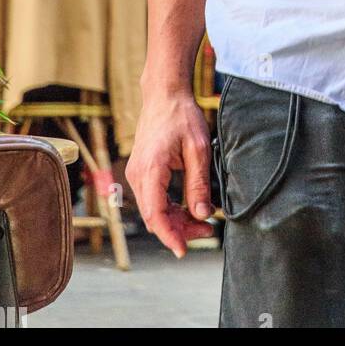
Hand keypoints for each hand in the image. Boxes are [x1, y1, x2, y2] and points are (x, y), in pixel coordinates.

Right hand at [126, 91, 214, 258]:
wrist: (164, 94)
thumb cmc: (182, 116)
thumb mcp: (198, 150)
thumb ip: (199, 184)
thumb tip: (202, 215)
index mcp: (150, 169)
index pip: (155, 214)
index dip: (170, 236)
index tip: (183, 250)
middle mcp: (137, 174)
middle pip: (154, 216)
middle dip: (179, 229)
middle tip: (208, 230)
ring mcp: (136, 173)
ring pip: (153, 210)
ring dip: (174, 220)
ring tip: (202, 220)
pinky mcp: (141, 172)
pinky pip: (152, 199)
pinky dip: (168, 208)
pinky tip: (188, 208)